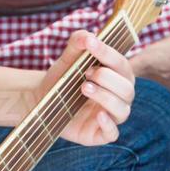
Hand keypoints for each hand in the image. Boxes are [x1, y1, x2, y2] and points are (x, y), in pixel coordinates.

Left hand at [39, 30, 134, 145]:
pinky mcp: (99, 134)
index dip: (108, 53)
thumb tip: (88, 36)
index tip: (90, 44)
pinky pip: (113, 134)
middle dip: (108, 78)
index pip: (121, 64)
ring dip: (106, 97)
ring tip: (84, 88)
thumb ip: (77, 44)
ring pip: (123, 110)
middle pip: (127, 88)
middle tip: (85, 73)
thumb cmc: (61, 79)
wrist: (42, 100)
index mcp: (117, 77)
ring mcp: (111, 116)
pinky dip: (108, 125)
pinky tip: (98, 115)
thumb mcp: (67, 59)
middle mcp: (119, 97)